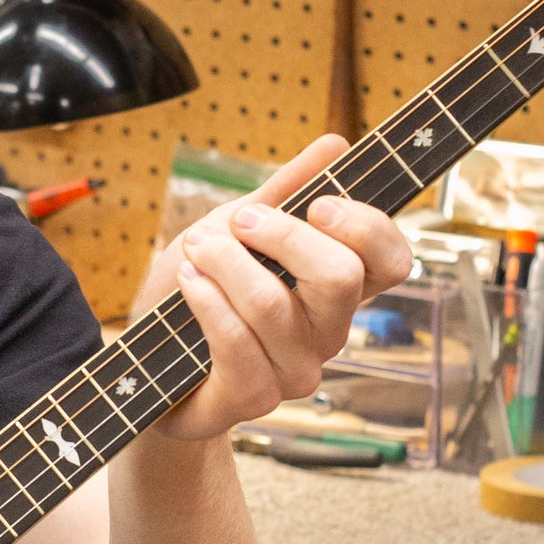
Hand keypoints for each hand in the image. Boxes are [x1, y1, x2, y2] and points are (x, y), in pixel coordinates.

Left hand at [147, 135, 413, 440]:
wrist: (151, 362)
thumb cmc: (201, 293)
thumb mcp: (237, 229)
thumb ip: (285, 192)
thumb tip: (335, 145)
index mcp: (338, 291)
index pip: (392, 262)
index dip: (366, 227)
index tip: (318, 204)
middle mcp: (328, 334)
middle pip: (340, 276)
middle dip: (282, 234)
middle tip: (238, 220)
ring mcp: (294, 372)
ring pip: (274, 305)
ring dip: (226, 262)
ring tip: (196, 248)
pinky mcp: (253, 398)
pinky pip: (236, 343)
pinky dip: (206, 301)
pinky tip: (188, 281)